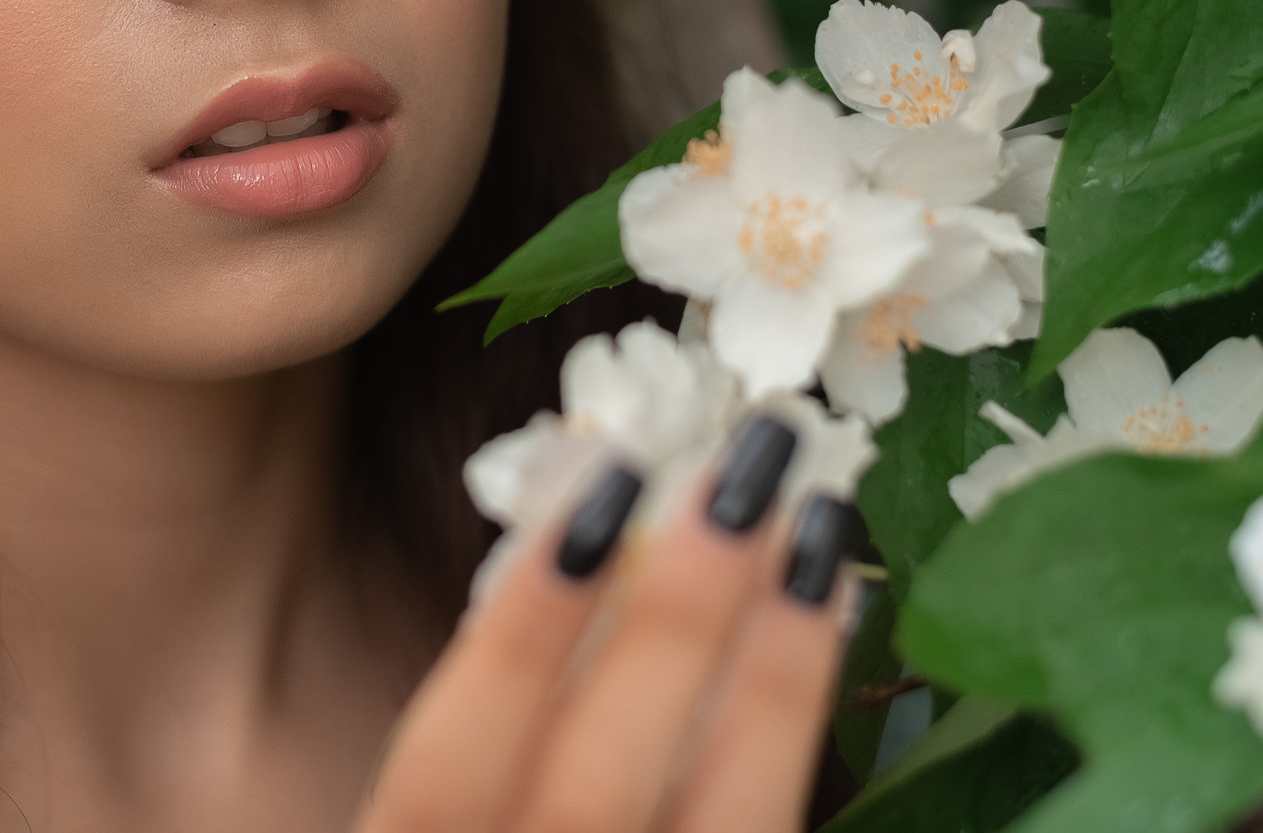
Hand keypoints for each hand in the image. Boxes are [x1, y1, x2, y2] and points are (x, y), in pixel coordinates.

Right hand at [358, 417, 854, 832]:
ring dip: (774, 679)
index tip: (598, 484)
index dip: (516, 637)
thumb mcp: (436, 816)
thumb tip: (588, 549)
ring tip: (817, 534)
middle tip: (746, 467)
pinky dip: (796, 738)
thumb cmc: (480, 832)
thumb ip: (479, 741)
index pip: (449, 774)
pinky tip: (827, 631)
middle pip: (595, 795)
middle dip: (673, 624)